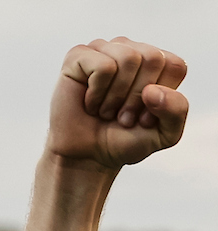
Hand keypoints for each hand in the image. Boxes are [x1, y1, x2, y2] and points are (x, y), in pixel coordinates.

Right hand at [47, 38, 188, 171]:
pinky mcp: (78, 56)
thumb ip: (176, 110)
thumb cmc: (123, 140)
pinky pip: (102, 66)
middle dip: (137, 97)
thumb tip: (152, 90)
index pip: (174, 65)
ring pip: (129, 58)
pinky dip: (97, 93)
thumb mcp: (165, 133)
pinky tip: (89, 102)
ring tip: (105, 110)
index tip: (143, 117)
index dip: (160, 98)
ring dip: (116, 96)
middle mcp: (131, 49)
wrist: (85, 157)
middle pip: (152, 58)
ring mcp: (104, 49)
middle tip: (122, 116)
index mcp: (157, 62)